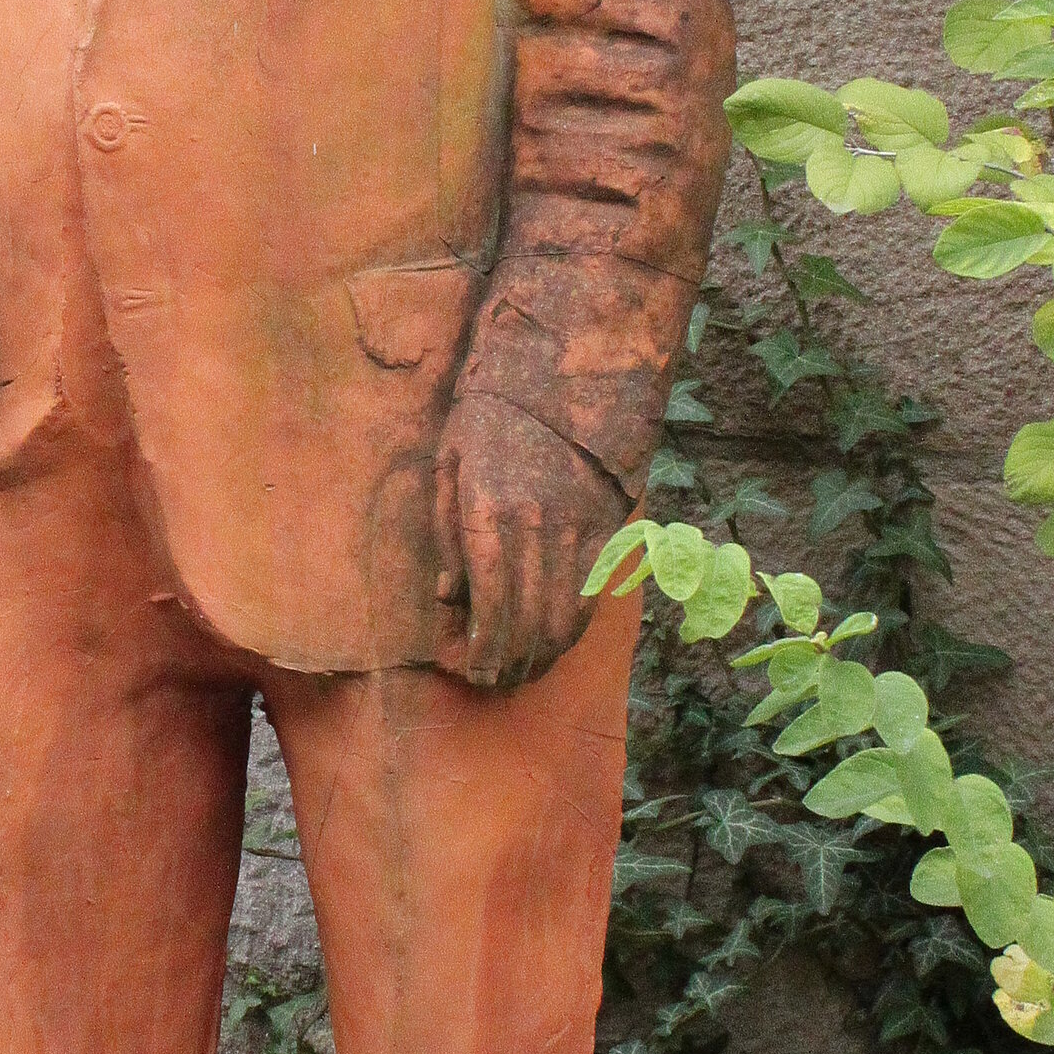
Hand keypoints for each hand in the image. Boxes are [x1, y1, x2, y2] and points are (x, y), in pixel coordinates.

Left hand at [433, 388, 629, 688]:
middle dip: (508, 664)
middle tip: (492, 682)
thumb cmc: (492, 414)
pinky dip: (572, 629)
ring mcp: (578, 531)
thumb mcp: (448, 460)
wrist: (567, 371)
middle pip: (528, 622)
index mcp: (490, 512)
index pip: (489, 606)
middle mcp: (538, 529)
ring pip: (563, 618)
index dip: (481, 650)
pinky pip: (592, 596)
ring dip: (541, 656)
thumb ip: (446, 531)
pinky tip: (553, 643)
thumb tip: (449, 597)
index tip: (468, 672)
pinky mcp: (608, 529)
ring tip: (520, 672)